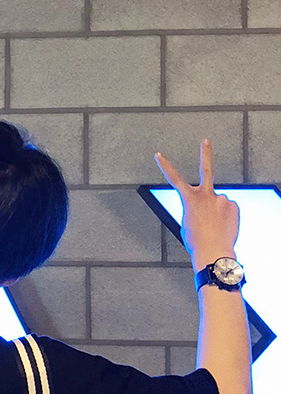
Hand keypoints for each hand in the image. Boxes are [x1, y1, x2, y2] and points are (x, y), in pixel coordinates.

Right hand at [154, 138, 239, 268]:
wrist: (214, 253)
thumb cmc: (197, 242)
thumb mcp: (186, 223)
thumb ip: (195, 209)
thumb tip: (206, 207)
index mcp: (189, 199)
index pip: (174, 178)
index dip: (165, 165)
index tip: (159, 155)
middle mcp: (206, 195)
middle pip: (206, 169)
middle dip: (205, 153)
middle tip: (206, 140)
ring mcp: (221, 199)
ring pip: (218, 201)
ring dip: (217, 210)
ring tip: (215, 225)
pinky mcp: (234, 206)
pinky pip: (228, 208)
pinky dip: (226, 216)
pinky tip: (223, 226)